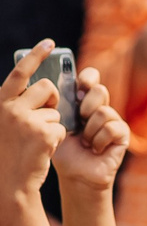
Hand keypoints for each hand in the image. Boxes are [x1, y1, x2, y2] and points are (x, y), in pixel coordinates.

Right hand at [0, 48, 62, 199]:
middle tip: (45, 115)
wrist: (9, 182)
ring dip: (53, 123)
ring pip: (56, 110)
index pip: (19, 74)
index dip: (35, 56)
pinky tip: (43, 148)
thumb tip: (42, 86)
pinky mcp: (43, 132)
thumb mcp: (6, 124)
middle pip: (46, 88)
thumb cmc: (9, 152)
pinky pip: (61, 127)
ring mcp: (26, 120)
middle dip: (52, 99)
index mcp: (0, 103)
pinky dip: (57, 138)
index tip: (50, 43)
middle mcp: (9, 108)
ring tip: (36, 140)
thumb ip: (17, 105)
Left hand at [51, 69, 126, 195]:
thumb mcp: (57, 124)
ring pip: (103, 112)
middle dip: (86, 105)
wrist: (75, 174)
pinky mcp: (122, 134)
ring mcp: (113, 120)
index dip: (87, 78)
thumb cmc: (64, 149)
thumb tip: (56, 87)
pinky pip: (111, 128)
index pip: (91, 78)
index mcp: (83, 101)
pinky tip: (95, 149)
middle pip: (100, 90)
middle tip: (79, 120)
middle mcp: (100, 107)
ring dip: (89, 130)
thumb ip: (60, 106)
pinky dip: (98, 140)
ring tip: (85, 142)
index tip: (79, 87)